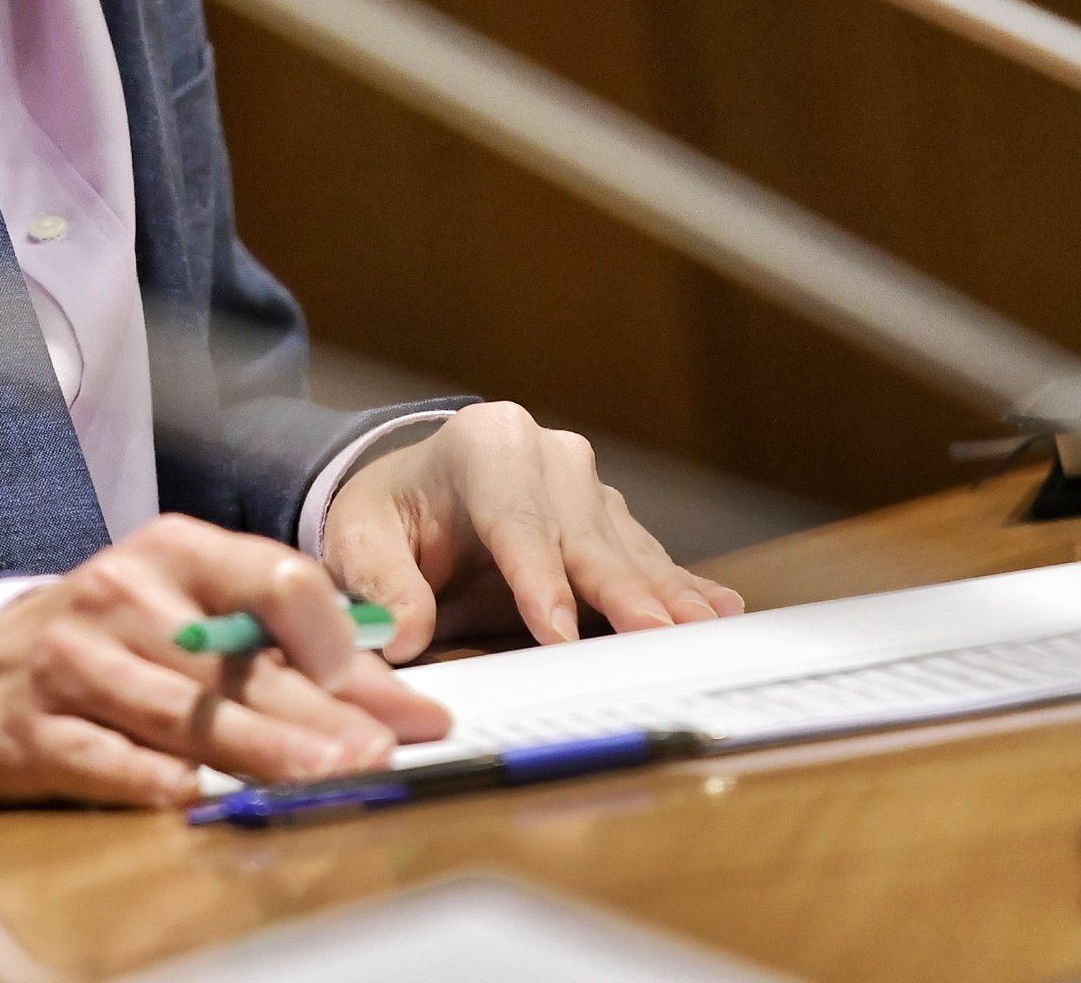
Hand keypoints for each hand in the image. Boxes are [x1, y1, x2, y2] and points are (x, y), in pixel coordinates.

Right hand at [0, 513, 450, 806]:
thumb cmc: (120, 640)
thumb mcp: (197, 615)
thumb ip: (293, 654)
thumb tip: (405, 709)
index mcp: (175, 550)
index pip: (273, 578)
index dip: (335, 639)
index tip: (385, 699)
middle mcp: (122, 594)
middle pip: (235, 661)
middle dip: (315, 713)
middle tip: (376, 755)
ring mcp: (73, 660)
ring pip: (180, 712)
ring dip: (258, 749)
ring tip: (323, 779)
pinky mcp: (33, 726)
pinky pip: (101, 756)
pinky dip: (150, 778)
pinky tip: (196, 795)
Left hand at [318, 401, 745, 658]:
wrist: (415, 494)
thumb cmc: (390, 517)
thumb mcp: (360, 540)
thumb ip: (381, 583)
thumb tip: (401, 635)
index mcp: (484, 444)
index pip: (514, 519)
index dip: (536, 578)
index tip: (556, 630)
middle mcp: (546, 455)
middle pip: (586, 534)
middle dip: (620, 589)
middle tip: (653, 635)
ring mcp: (588, 486)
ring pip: (628, 548)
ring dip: (665, 594)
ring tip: (702, 631)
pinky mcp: (612, 520)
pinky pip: (650, 558)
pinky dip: (682, 588)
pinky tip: (720, 611)